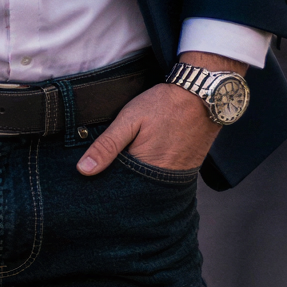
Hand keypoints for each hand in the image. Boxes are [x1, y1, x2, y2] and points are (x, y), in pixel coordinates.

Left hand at [76, 52, 242, 175]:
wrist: (203, 96)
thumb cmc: (164, 105)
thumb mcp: (129, 119)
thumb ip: (107, 145)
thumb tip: (84, 170)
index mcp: (145, 170)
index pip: (118, 188)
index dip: (105, 181)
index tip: (94, 175)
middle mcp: (163, 180)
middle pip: (134, 190)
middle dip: (121, 183)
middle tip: (113, 165)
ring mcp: (177, 177)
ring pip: (149, 186)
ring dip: (138, 179)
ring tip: (130, 161)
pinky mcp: (187, 171)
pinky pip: (164, 180)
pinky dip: (153, 174)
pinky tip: (147, 160)